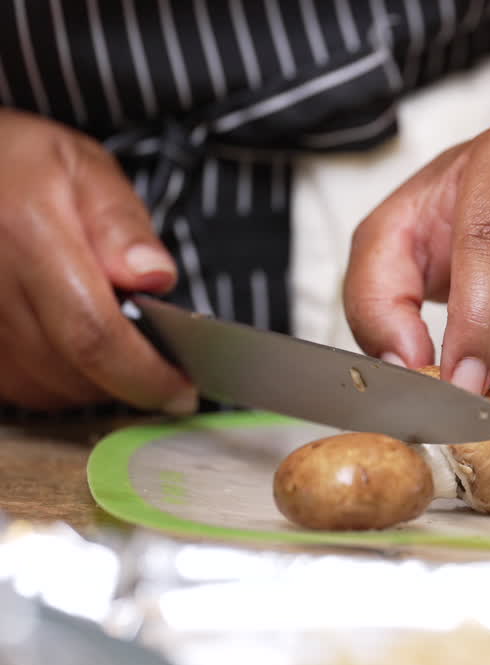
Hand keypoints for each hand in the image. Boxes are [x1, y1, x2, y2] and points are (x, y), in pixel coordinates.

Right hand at [0, 109, 195, 412]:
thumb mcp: (84, 167)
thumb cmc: (20, 163)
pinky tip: (80, 352)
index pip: (92, 335)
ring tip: (123, 348)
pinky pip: (20, 387)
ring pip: (46, 389)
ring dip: (97, 384)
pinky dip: (60, 382)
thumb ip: (122, 225)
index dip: (144, 374)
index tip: (182, 387)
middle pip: (72, 371)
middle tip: (165, 365)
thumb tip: (155, 277)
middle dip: (131, 379)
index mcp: (26, 235)